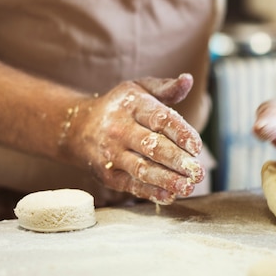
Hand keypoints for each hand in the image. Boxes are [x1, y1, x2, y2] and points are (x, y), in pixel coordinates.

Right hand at [63, 73, 204, 203]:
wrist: (77, 128)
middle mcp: (119, 129)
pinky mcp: (108, 174)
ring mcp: (111, 153)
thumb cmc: (119, 107)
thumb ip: (166, 88)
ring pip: (142, 169)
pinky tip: (170, 195)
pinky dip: (151, 192)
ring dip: (167, 180)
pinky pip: (131, 185)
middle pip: (152, 147)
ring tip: (188, 186)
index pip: (160, 119)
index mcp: (131, 105)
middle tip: (198, 171)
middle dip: (178, 160)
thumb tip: (188, 80)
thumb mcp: (139, 89)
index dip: (181, 133)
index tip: (197, 146)